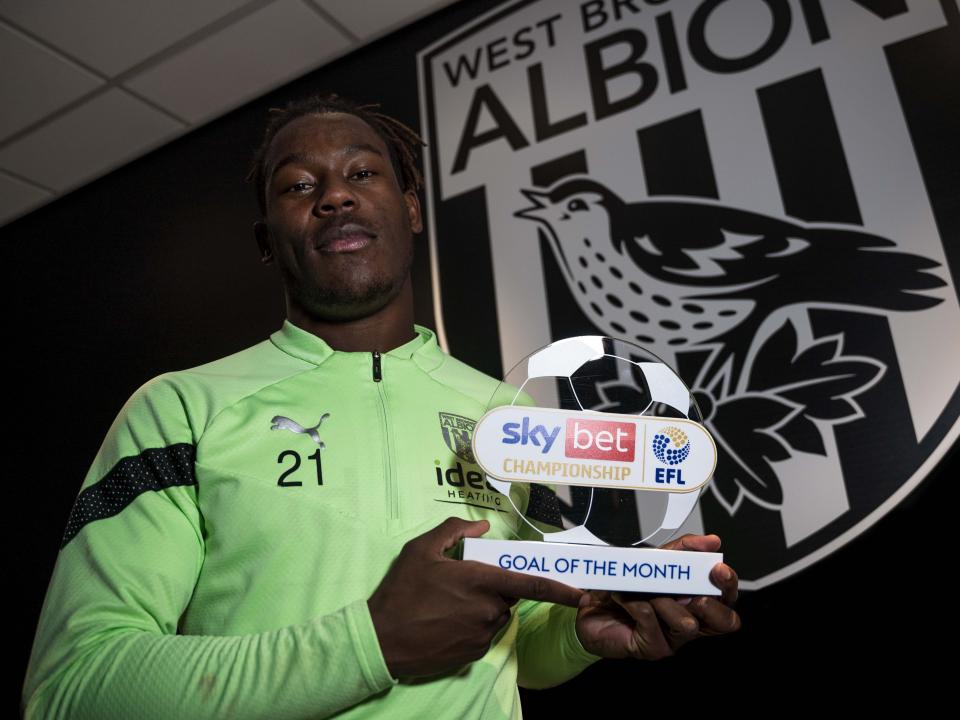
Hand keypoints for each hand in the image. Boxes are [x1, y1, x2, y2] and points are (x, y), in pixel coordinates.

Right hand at [368, 517, 582, 677]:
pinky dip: (471, 626)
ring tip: (446, 605)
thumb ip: (454, 530)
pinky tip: (444, 623)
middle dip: (491, 588)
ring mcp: (482, 635)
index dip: (561, 590)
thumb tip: (482, 524)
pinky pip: (483, 634)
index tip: (583, 594)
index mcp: (480, 581)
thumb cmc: (401, 592)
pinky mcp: (473, 655)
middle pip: (507, 596)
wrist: (381, 640)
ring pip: (495, 615)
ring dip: (481, 607)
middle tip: (459, 585)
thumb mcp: (421, 550)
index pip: (531, 585)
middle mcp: (488, 610)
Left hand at [574, 534, 739, 659]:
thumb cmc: (625, 586)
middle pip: (725, 621)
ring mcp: (672, 639)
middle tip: (692, 592)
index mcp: (696, 601)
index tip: (718, 568)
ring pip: (686, 623)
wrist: (589, 607)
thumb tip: (711, 541)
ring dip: (662, 599)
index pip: (727, 598)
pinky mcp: (651, 648)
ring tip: (641, 589)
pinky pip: (651, 619)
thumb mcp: (653, 561)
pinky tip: (621, 596)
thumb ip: (682, 550)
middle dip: (712, 603)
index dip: (728, 585)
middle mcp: (690, 622)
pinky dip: (634, 601)